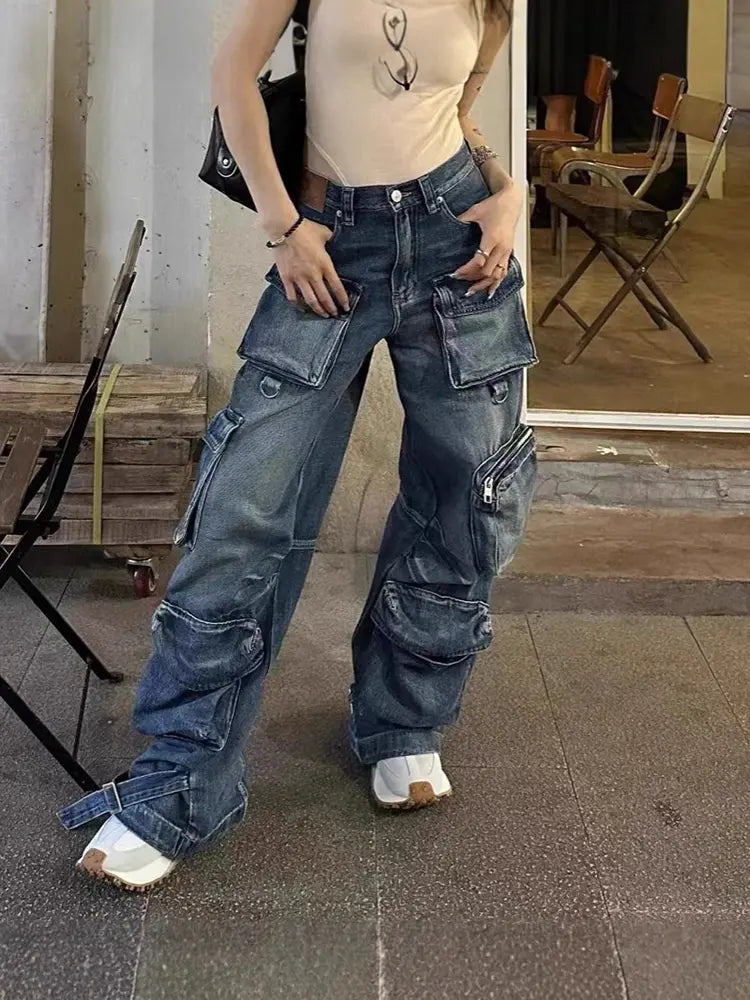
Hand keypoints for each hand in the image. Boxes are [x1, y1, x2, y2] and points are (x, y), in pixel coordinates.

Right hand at [274, 219, 348, 316]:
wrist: (284, 228)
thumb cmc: (304, 229)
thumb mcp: (324, 233)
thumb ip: (331, 240)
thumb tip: (335, 241)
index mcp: (324, 264)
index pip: (337, 287)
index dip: (342, 299)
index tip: (345, 307)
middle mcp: (313, 274)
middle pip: (324, 298)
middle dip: (331, 308)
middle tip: (335, 314)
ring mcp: (299, 277)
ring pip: (310, 300)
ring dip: (318, 310)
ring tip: (322, 314)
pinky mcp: (286, 277)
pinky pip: (292, 295)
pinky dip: (298, 303)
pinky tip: (301, 306)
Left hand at [452, 182, 523, 296]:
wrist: (512, 201)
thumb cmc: (494, 205)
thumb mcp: (475, 210)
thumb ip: (461, 220)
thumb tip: (445, 227)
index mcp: (492, 237)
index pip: (480, 260)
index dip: (467, 270)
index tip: (456, 273)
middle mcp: (501, 247)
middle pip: (488, 271)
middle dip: (473, 278)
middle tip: (459, 280)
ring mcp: (507, 251)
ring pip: (497, 275)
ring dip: (484, 284)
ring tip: (471, 291)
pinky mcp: (509, 252)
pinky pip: (504, 271)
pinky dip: (496, 282)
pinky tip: (489, 291)